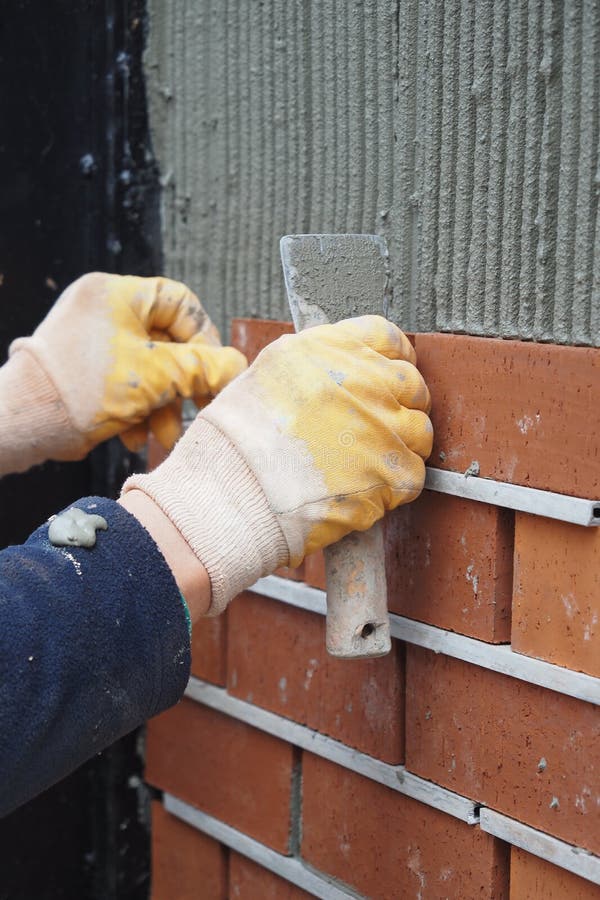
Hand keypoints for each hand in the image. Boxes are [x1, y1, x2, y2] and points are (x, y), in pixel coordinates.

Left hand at [9, 273, 245, 458]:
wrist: (24, 422)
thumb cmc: (84, 390)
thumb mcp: (156, 377)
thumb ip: (203, 368)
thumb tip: (237, 367)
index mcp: (116, 293)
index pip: (180, 303)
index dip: (204, 339)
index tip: (212, 372)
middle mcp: (102, 309)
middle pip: (165, 341)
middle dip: (181, 383)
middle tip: (198, 407)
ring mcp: (91, 339)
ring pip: (147, 368)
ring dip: (161, 404)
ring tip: (164, 435)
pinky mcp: (83, 369)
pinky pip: (124, 382)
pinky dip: (137, 409)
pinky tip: (137, 437)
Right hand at [123, 316, 432, 614]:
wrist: (230, 496)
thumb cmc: (233, 443)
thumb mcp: (265, 375)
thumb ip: (312, 366)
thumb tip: (339, 372)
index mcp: (329, 349)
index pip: (387, 337)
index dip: (393, 358)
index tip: (389, 376)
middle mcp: (363, 380)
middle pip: (411, 383)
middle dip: (400, 404)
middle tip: (377, 428)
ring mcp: (382, 425)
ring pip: (420, 431)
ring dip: (400, 446)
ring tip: (366, 465)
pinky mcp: (391, 473)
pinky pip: (414, 475)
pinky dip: (395, 486)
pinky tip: (363, 490)